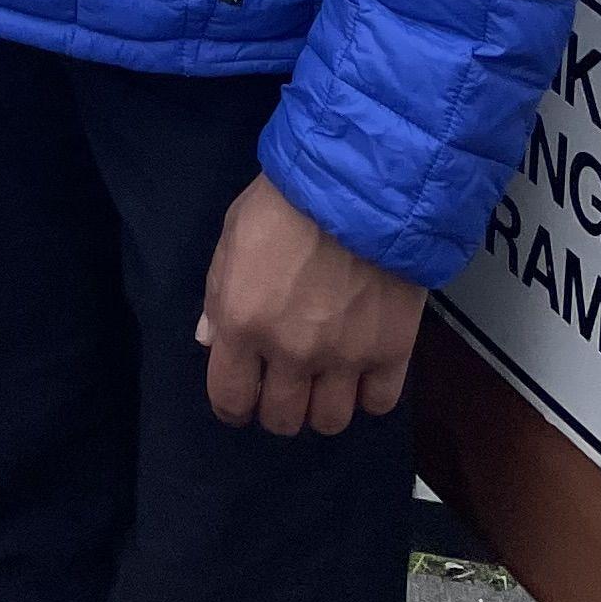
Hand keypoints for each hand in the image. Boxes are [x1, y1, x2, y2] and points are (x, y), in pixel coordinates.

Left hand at [195, 173, 427, 436]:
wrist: (360, 180)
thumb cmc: (286, 200)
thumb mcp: (233, 234)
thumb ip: (219, 295)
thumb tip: (210, 342)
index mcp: (244, 323)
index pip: (230, 399)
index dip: (233, 404)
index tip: (243, 395)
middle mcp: (291, 352)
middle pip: (282, 419)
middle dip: (278, 407)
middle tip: (286, 383)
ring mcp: (344, 357)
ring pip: (330, 421)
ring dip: (323, 405)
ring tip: (325, 378)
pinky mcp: (391, 351)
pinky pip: (378, 403)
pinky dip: (369, 393)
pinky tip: (363, 368)